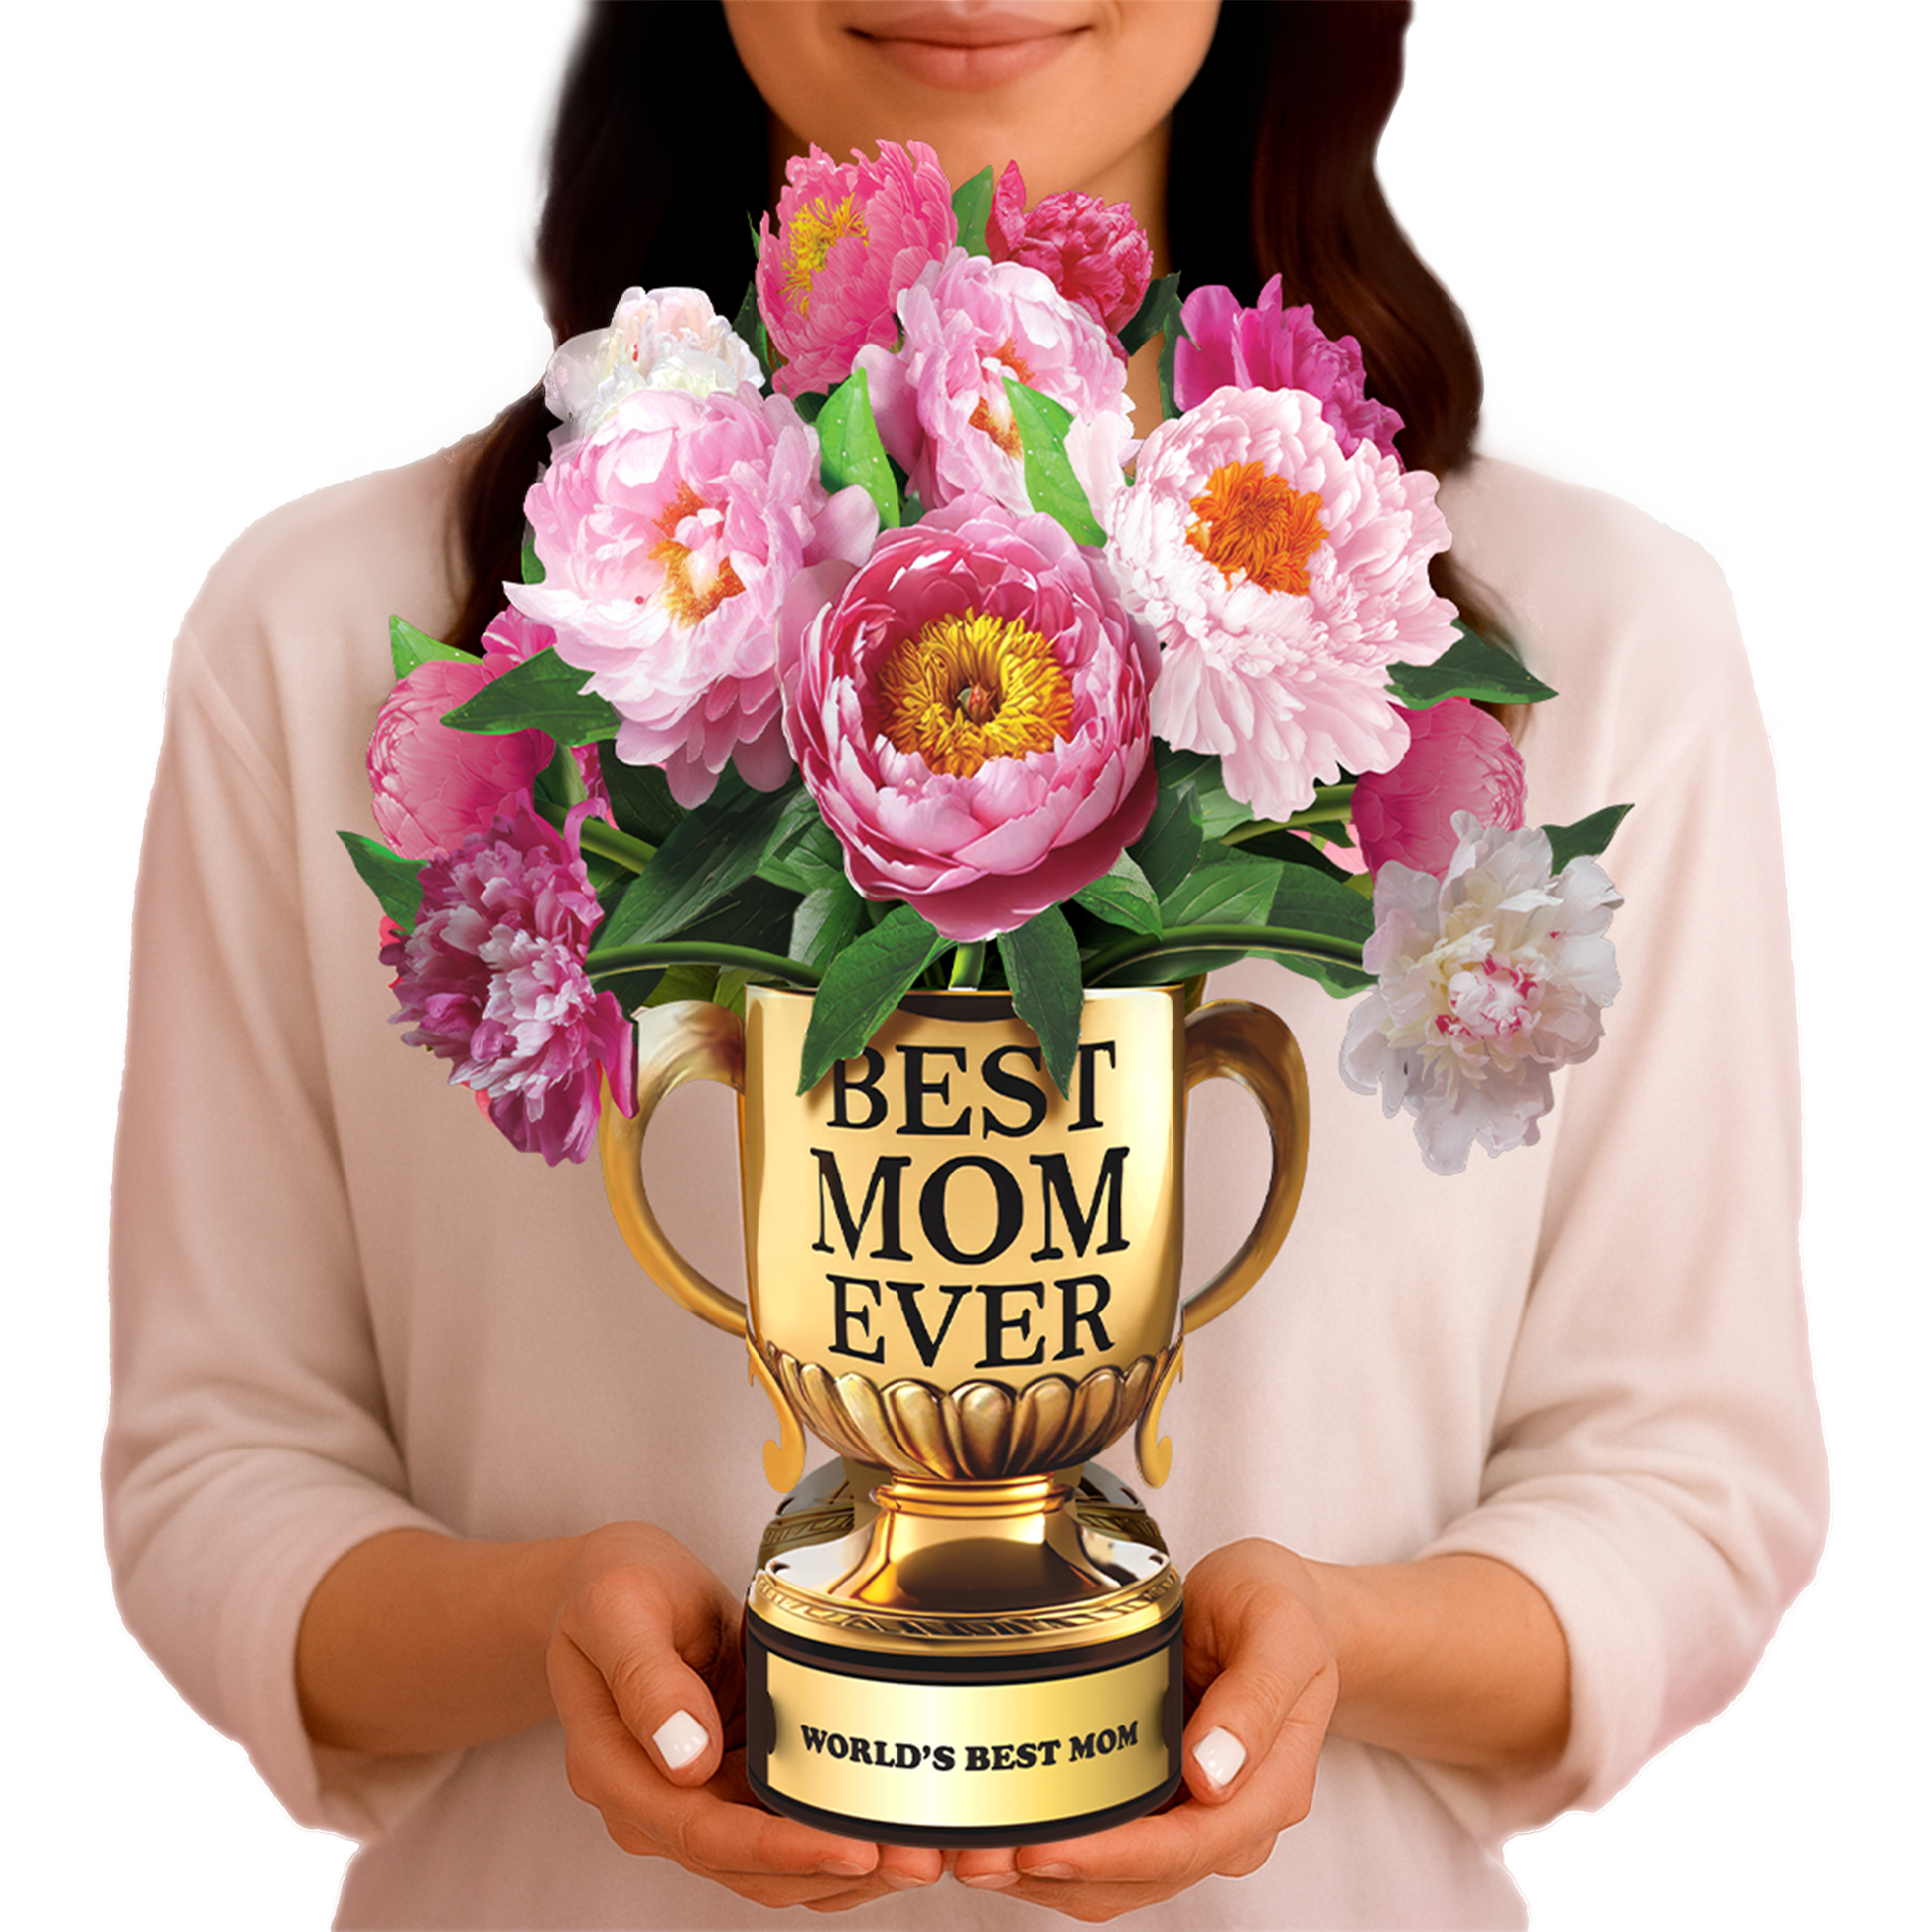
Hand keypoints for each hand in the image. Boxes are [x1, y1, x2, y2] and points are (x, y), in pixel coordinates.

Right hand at [546, 1522, 942, 1910]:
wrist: (607, 1585)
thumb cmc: (608, 1589)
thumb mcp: (618, 1608)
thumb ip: (647, 1679)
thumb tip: (684, 1758)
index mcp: (616, 1768)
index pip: (702, 1834)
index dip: (778, 1848)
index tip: (846, 1846)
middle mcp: (653, 1800)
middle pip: (744, 1864)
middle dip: (830, 1867)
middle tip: (913, 1857)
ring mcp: (690, 1797)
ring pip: (769, 1864)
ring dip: (841, 1868)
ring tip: (916, 1854)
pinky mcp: (727, 1780)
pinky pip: (779, 1829)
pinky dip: (831, 1838)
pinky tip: (885, 1833)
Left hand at [951, 1538, 1337, 1920]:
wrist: (1285, 1607)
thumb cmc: (1281, 1609)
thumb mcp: (1280, 1631)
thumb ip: (1254, 1700)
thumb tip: (1213, 1778)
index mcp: (1270, 1787)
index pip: (1187, 1846)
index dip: (1111, 1857)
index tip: (1043, 1849)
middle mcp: (1233, 1819)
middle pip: (1142, 1876)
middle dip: (1059, 1872)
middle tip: (978, 1855)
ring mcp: (1196, 1816)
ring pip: (1119, 1877)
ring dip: (1046, 1875)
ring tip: (973, 1852)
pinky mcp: (1163, 1800)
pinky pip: (1110, 1846)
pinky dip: (1058, 1849)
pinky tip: (1005, 1832)